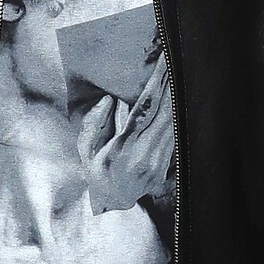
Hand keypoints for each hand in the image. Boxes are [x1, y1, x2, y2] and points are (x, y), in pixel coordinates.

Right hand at [80, 53, 175, 212]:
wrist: (114, 204)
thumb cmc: (96, 173)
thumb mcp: (85, 150)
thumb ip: (94, 123)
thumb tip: (109, 98)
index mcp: (123, 150)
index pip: (144, 109)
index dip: (156, 85)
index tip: (163, 63)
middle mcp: (145, 155)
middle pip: (165, 111)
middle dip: (171, 84)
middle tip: (175, 59)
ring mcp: (159, 162)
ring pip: (173, 122)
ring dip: (177, 96)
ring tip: (177, 73)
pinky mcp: (167, 164)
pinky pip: (174, 134)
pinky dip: (177, 114)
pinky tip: (177, 98)